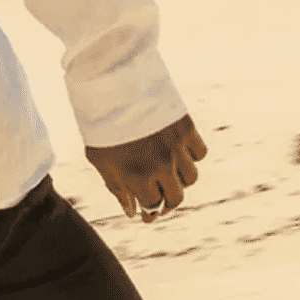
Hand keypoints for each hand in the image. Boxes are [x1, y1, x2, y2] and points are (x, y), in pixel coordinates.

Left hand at [84, 114, 205, 223]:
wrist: (112, 84)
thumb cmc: (100, 124)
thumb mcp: (100, 159)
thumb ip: (117, 188)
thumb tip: (133, 212)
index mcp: (136, 176)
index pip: (153, 206)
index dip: (149, 213)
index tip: (147, 215)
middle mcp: (160, 165)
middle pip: (176, 198)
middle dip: (167, 203)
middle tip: (161, 201)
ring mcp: (175, 147)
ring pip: (191, 178)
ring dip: (180, 181)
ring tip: (168, 176)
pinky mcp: (186, 128)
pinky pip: (199, 153)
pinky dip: (191, 157)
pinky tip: (178, 154)